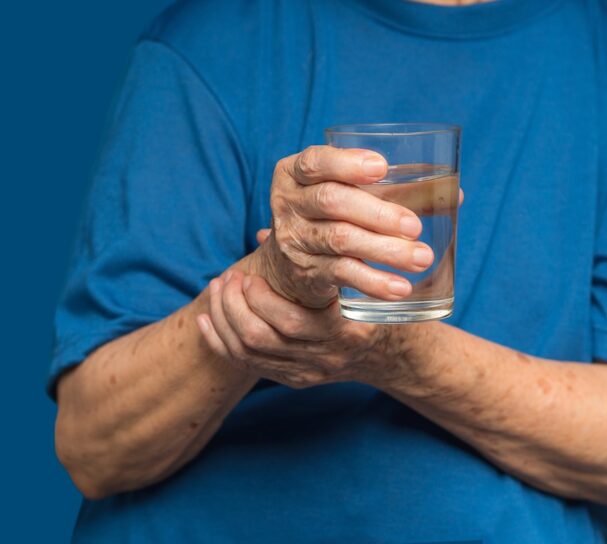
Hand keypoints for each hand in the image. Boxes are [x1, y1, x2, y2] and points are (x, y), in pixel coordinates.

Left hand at [197, 269, 404, 388]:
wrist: (390, 353)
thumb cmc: (375, 304)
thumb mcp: (360, 276)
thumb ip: (320, 254)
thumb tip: (266, 234)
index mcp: (346, 331)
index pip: (291, 323)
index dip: (260, 299)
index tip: (250, 275)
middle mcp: (327, 358)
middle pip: (261, 339)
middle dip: (234, 306)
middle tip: (227, 278)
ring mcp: (310, 373)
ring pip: (248, 353)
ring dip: (224, 319)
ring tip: (218, 290)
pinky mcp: (296, 381)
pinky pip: (247, 366)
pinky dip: (220, 342)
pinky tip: (207, 320)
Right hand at [251, 145, 435, 308]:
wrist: (293, 265)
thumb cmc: (335, 217)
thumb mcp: (354, 195)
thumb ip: (398, 190)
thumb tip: (455, 194)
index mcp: (296, 173)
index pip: (315, 161)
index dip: (346, 163)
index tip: (382, 167)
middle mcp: (289, 204)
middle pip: (332, 201)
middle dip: (378, 213)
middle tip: (415, 227)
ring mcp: (295, 240)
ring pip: (341, 240)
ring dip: (386, 250)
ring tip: (422, 258)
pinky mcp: (307, 272)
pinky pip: (342, 274)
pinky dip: (374, 282)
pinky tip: (401, 288)